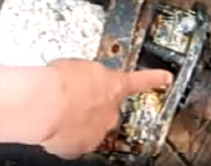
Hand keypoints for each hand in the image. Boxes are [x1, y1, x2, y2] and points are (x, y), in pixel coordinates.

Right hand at [40, 60, 171, 158]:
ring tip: (59, 109)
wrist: (45, 105)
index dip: (153, 79)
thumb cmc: (59, 82)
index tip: (166, 78)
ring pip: (92, 124)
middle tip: (74, 96)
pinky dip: (67, 134)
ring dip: (79, 118)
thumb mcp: (77, 64)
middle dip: (94, 103)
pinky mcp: (82, 146)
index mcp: (113, 85)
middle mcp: (111, 110)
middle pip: (109, 107)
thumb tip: (82, 77)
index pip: (140, 80)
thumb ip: (87, 73)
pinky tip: (56, 124)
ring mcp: (98, 131)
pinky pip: (76, 139)